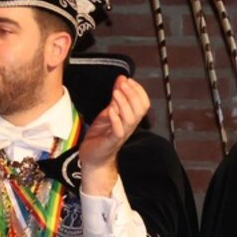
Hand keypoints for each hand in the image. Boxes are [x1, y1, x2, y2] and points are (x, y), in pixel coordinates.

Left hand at [78, 76, 149, 195]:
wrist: (92, 157)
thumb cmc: (102, 135)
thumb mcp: (109, 111)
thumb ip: (116, 97)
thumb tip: (122, 78)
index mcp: (131, 119)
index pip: (144, 103)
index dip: (139, 91)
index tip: (128, 80)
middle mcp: (129, 127)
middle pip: (140, 110)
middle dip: (133, 94)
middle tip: (122, 83)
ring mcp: (121, 135)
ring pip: (131, 119)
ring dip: (124, 104)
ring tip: (115, 93)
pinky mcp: (110, 142)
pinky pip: (118, 131)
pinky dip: (115, 119)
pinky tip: (110, 110)